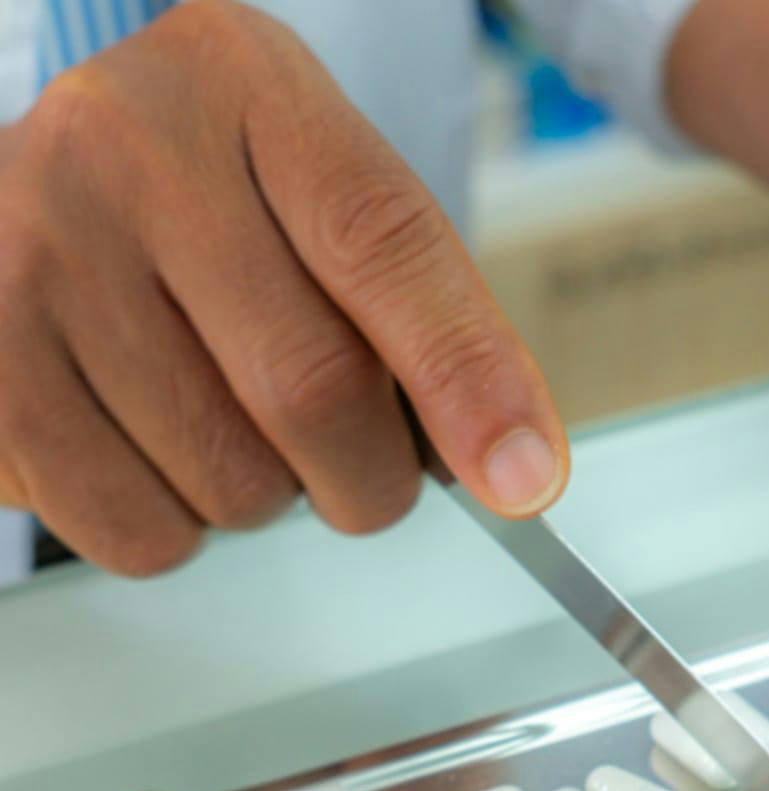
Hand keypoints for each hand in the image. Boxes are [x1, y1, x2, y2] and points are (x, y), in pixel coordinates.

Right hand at [0, 1, 566, 575]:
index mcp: (244, 87)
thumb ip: (432, 322)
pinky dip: (180, 528)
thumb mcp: (331, 210)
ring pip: (232, 483)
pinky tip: (155, 445)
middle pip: (315, 392)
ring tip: (226, 418)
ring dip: (269, 498)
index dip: (467, 379)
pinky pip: (139, 531)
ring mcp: (34, 255)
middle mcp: (123, 149)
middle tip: (362, 467)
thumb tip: (517, 473)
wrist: (45, 198)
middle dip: (372, 476)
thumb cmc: (220, 213)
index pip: (383, 246)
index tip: (525, 480)